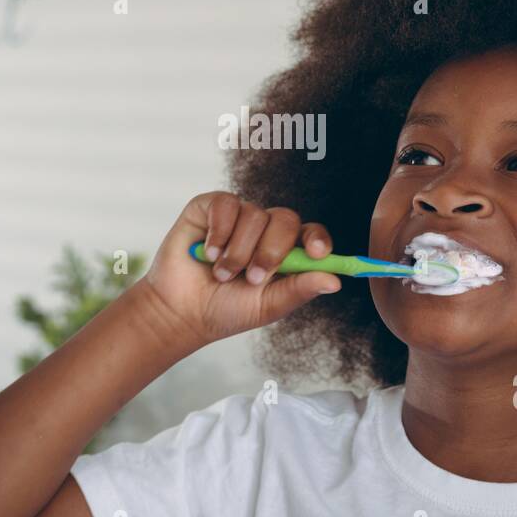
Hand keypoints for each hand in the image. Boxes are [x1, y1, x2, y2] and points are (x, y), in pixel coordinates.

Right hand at [136, 191, 340, 351]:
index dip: (317, 239)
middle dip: (271, 251)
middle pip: (286, 219)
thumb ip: (299, 290)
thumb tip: (335, 281)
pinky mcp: (210, 207)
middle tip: (252, 278)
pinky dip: (219, 232)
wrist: (181, 311)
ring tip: (221, 274)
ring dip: (238, 252)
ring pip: (254, 215)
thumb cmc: (226, 310)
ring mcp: (238, 216)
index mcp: (285, 251)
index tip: (316, 253)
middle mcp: (264, 229)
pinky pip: (226, 205)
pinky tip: (207, 253)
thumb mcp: (268, 306)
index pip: (311, 234)